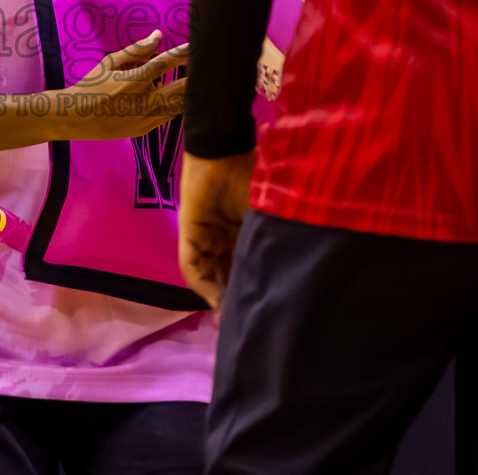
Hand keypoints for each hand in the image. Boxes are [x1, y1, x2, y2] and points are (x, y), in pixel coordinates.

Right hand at [55, 30, 188, 140]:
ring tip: (198, 83)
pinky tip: (179, 97)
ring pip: (178, 107)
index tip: (196, 45)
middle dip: (195, 78)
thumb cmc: (90, 86)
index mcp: (133, 80)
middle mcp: (143, 101)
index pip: (165, 63)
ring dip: (188, 94)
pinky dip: (176, 106)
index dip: (182, 53)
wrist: (75, 118)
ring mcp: (145, 118)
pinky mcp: (144, 130)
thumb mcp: (109, 63)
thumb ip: (136, 50)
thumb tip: (158, 35)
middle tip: (206, 68)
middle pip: (180, 89)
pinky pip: (168, 117)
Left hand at [178, 150, 254, 312]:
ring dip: (218, 297)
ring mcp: (205, 238)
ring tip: (232, 318)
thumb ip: (269, 244)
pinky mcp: (189, 234)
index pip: (245, 269)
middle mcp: (224, 239)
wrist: (227, 153)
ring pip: (210, 276)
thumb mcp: (267, 218)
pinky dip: (202, 284)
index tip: (264, 313)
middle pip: (226, 276)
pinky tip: (214, 301)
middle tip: (246, 324)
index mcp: (244, 234)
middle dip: (234, 301)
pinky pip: (192, 266)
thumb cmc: (255, 180)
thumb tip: (288, 277)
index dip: (251, 290)